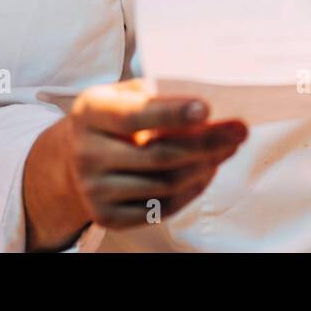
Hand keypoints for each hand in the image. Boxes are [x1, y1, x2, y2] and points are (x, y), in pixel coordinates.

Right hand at [28, 80, 246, 244]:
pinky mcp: (107, 217)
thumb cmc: (111, 119)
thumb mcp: (121, 94)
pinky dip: (191, 190)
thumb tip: (207, 107)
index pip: (135, 114)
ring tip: (227, 148)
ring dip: (205, 166)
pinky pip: (161, 208)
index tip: (207, 108)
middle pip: (159, 154)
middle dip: (207, 143)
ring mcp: (94, 189)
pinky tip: (206, 170)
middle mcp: (86, 152)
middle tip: (240, 131)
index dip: (173, 113)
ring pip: (165, 184)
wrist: (70, 161)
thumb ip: (154, 94)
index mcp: (90, 112)